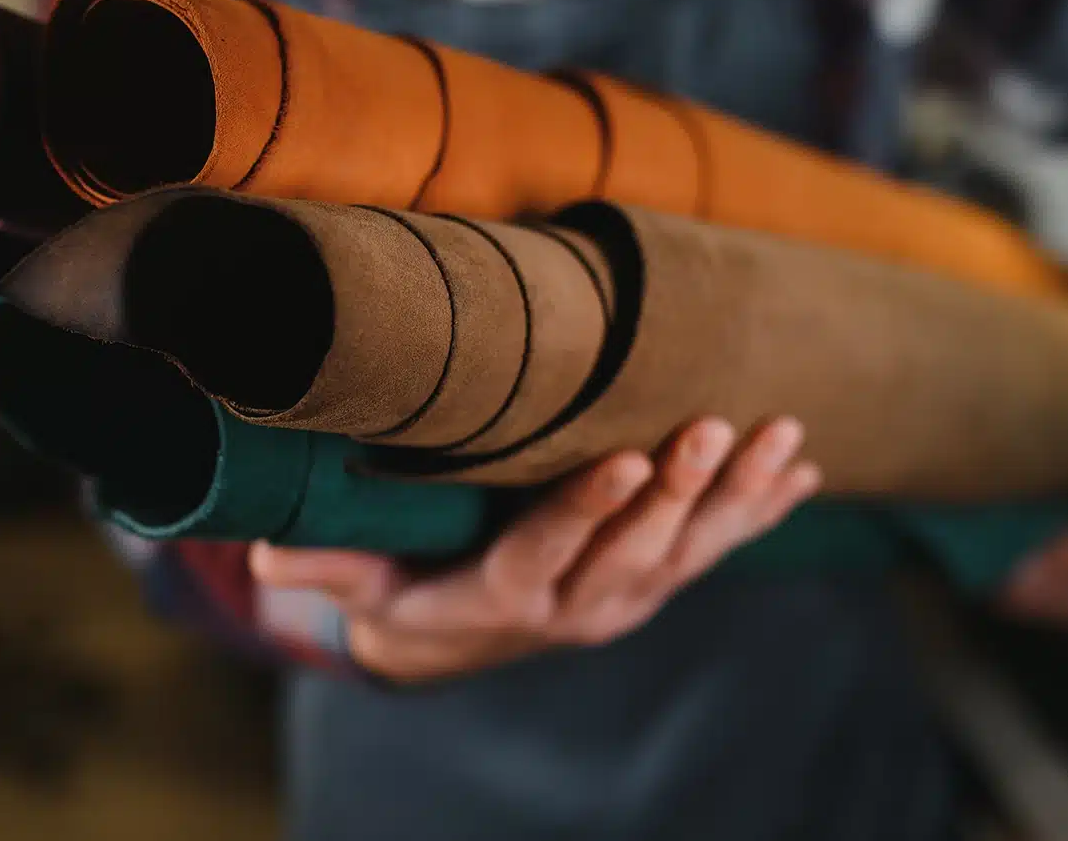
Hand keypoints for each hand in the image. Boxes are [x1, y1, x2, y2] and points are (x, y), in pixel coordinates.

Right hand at [249, 417, 820, 682]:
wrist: (459, 642)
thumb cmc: (405, 593)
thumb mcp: (365, 584)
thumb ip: (329, 561)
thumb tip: (264, 545)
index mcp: (508, 595)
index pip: (550, 548)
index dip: (588, 508)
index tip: (626, 459)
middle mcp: (581, 603)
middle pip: (637, 546)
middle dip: (680, 487)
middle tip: (716, 425)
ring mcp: (628, 595)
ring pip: (692, 546)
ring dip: (739, 493)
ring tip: (782, 436)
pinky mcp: (656, 581)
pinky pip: (717, 547)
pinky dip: (761, 509)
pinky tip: (803, 468)